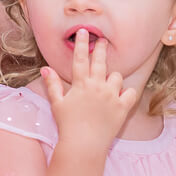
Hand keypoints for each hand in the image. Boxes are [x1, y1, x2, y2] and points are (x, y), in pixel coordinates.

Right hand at [43, 30, 137, 151]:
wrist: (84, 144)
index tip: (83, 31)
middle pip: (100, 62)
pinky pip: (130, 93)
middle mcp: (97, 87)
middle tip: (103, 41)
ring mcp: (111, 96)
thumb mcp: (57, 104)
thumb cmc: (68, 125)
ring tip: (109, 84)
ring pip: (117, 77)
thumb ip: (53, 84)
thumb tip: (45, 68)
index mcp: (80, 85)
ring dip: (113, 78)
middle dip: (101, 49)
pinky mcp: (123, 107)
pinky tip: (123, 96)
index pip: (81, 59)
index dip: (82, 44)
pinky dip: (127, 93)